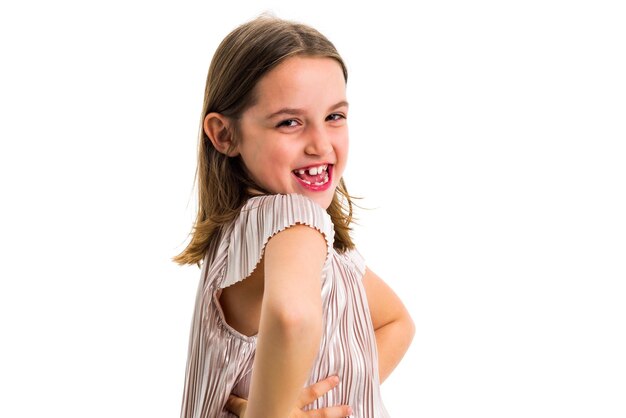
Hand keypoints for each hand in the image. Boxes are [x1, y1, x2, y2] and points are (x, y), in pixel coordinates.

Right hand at [225, 376, 352, 416]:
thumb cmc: (254, 416)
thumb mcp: (246, 409)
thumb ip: (239, 403)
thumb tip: (228, 395)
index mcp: (288, 406)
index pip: (308, 394)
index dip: (323, 387)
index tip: (337, 379)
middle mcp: (296, 417)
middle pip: (319, 414)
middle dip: (335, 410)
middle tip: (351, 407)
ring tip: (350, 413)